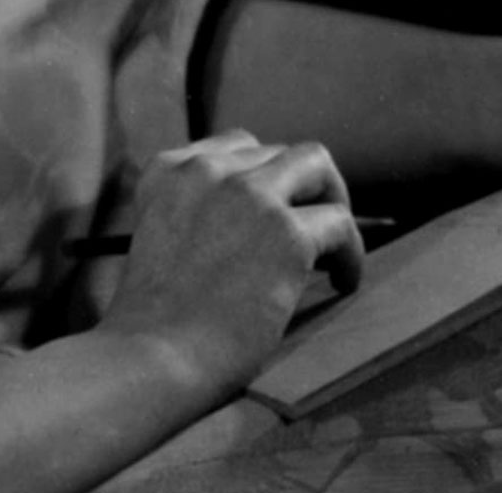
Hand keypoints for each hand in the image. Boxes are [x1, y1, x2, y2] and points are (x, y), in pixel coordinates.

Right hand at [98, 130, 365, 394]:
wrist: (153, 355)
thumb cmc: (152, 318)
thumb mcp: (158, 236)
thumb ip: (195, 211)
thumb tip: (253, 220)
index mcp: (169, 171)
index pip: (234, 146)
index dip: (261, 176)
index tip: (273, 208)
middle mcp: (209, 170)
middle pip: (278, 151)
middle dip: (299, 185)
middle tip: (309, 225)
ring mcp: (250, 197)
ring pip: (315, 164)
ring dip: (332, 198)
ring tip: (334, 243)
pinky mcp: (287, 235)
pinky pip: (340, 224)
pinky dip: (350, 253)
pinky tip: (343, 282)